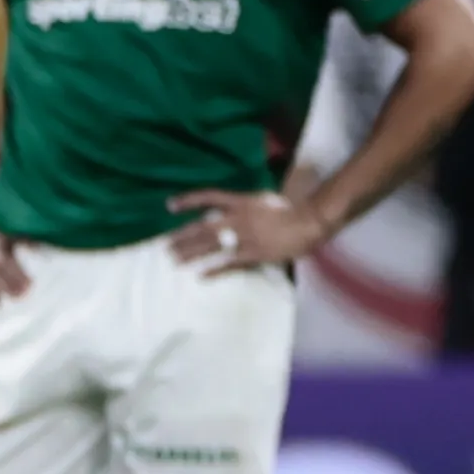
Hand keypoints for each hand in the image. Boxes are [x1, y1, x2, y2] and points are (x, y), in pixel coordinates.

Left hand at [169, 187, 323, 275]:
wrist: (307, 222)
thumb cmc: (287, 210)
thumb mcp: (261, 200)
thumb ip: (242, 205)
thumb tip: (225, 210)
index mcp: (240, 202)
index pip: (208, 197)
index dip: (188, 201)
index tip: (169, 206)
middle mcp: (237, 219)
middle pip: (203, 227)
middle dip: (182, 236)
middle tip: (166, 245)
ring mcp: (244, 237)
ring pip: (211, 245)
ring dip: (191, 253)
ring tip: (174, 259)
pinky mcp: (253, 254)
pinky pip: (229, 264)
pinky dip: (214, 271)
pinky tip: (201, 276)